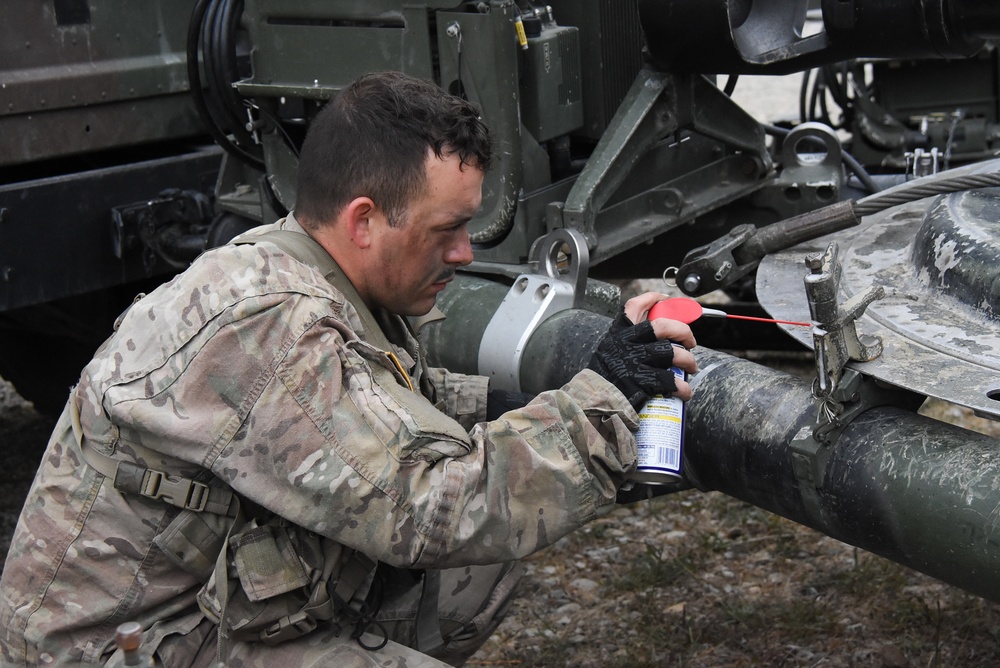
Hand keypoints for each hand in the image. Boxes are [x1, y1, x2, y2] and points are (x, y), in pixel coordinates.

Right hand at [587, 292, 697, 408]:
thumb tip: (658, 336)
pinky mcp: (640, 382)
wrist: (593, 401)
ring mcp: (634, 362)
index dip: (652, 299)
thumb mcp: (612, 350)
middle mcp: (626, 344)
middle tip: (689, 341)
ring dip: (687, 360)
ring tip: (691, 367)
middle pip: (662, 326)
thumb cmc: (606, 376)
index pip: (635, 307)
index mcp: (619, 334)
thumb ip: (629, 341)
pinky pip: (668, 381)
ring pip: (671, 353)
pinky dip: (682, 386)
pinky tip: (684, 391)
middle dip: (682, 331)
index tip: (665, 299)